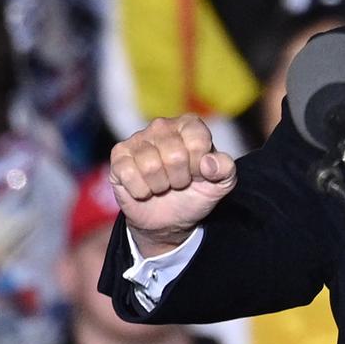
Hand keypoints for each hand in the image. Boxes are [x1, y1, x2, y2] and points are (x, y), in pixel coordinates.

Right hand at [109, 114, 236, 255]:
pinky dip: (140, 190)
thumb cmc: (196, 192)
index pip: (198, 142)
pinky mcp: (119, 155)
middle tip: (179, 182)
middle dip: (180, 179)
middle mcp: (162, 126)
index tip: (198, 174)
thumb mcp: (221, 184)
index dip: (200, 166)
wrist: (169, 218)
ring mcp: (138, 139)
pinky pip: (128, 173)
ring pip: (150, 165)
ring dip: (160, 186)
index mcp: (190, 125)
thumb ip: (225, 169)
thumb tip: (208, 162)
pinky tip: (145, 189)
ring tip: (163, 185)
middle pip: (174, 155)